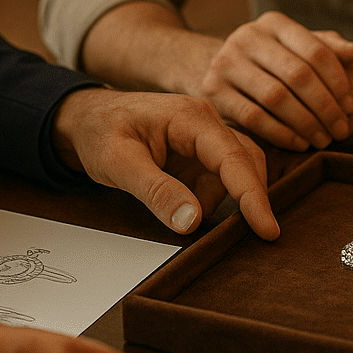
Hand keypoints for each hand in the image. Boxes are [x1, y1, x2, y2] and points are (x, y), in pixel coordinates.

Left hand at [53, 88, 279, 240]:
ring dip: (223, 200)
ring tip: (193, 217)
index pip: (233, 156)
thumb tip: (193, 221)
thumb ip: (156, 191)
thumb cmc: (99, 132)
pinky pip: (218, 178)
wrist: (85, 119)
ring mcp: (204, 136)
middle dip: (250, 198)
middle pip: (246, 160)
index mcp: (189, 117)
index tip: (267, 228)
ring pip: (234, 171)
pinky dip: (210, 199)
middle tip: (255, 235)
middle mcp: (205, 121)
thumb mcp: (118, 163)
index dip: (252, 194)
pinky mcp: (199, 152)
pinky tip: (187, 207)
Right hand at [199, 11, 352, 150]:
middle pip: (297, 75)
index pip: (315, 51)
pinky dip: (281, 134)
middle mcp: (246, 37)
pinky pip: (253, 117)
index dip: (338, 82)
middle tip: (341, 129)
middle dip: (325, 107)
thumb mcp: (298, 47)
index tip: (351, 106)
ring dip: (306, 124)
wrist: (221, 68)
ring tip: (324, 139)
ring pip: (276, 98)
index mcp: (273, 22)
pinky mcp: (212, 90)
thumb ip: (327, 48)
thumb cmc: (273, 60)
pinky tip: (300, 144)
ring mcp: (225, 62)